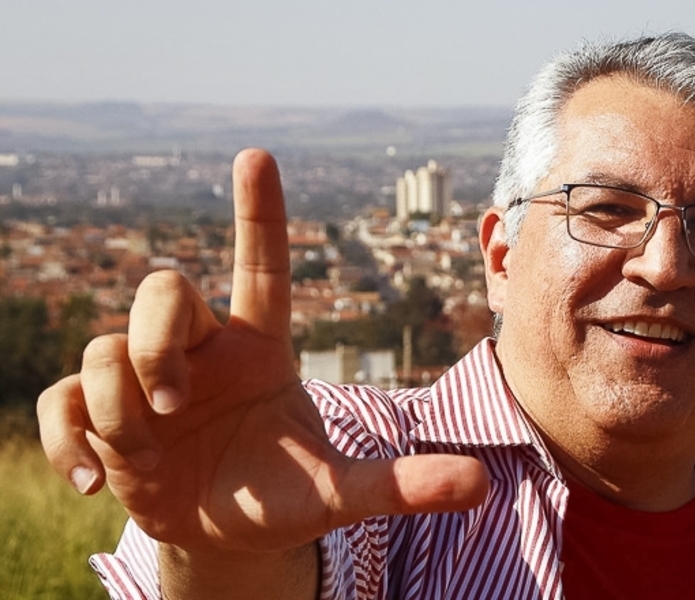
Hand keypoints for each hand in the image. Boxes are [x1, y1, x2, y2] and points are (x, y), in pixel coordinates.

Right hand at [38, 149, 488, 555]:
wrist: (227, 535)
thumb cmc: (283, 495)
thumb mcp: (339, 494)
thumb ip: (401, 484)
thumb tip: (482, 485)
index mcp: (261, 349)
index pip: (261, 266)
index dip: (259, 212)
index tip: (258, 154)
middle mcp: (202, 350)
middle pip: (162, 289)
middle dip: (155, 342)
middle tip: (176, 402)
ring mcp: (145, 381)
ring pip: (103, 348)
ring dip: (119, 405)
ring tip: (144, 458)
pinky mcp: (101, 418)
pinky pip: (60, 401)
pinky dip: (67, 438)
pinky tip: (97, 479)